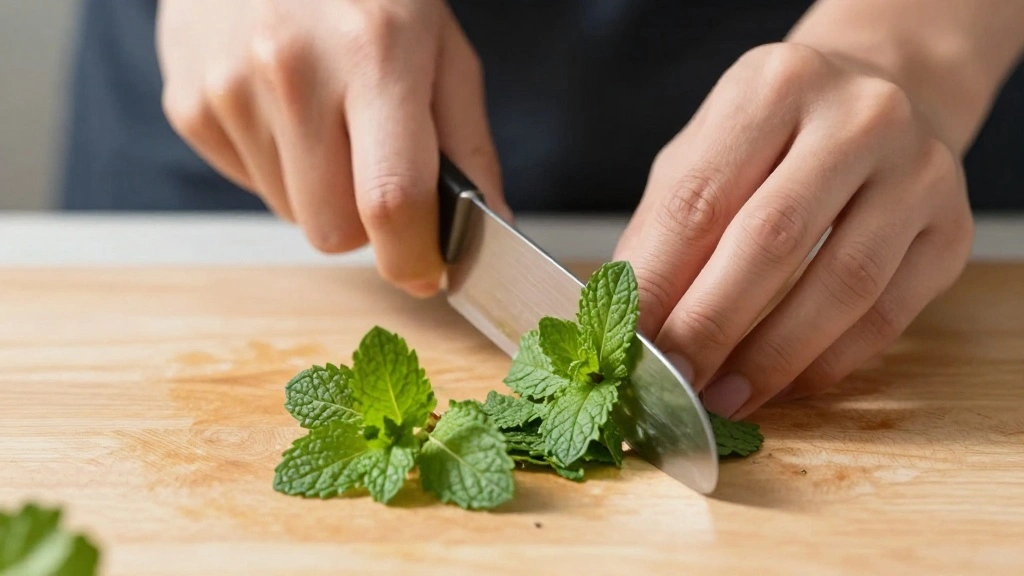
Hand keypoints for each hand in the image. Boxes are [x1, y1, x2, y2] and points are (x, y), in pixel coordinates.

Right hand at [157, 0, 509, 295]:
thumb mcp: (442, 46)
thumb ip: (469, 144)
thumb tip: (490, 228)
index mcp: (375, 54)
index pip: (391, 202)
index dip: (414, 258)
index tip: (427, 270)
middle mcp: (292, 72)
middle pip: (334, 232)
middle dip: (365, 223)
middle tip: (376, 169)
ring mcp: (229, 89)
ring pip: (292, 215)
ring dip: (321, 191)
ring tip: (326, 120)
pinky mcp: (189, 103)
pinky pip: (251, 185)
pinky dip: (279, 167)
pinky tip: (284, 110)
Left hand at [614, 43, 973, 418]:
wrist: (883, 99)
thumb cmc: (772, 138)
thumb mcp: (703, 155)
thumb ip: (665, 230)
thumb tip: (628, 321)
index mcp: (772, 87)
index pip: (700, 200)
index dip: (658, 284)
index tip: (628, 344)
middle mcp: (857, 118)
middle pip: (772, 240)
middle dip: (712, 326)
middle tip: (674, 381)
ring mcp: (918, 170)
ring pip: (842, 284)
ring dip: (774, 358)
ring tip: (724, 397)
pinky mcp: (952, 228)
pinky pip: (888, 314)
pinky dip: (830, 362)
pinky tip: (786, 384)